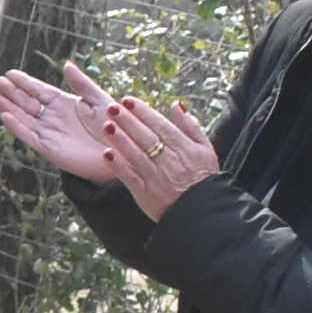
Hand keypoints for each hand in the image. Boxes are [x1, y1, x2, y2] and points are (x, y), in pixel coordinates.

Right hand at [0, 61, 121, 181]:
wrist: (122, 153)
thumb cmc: (116, 125)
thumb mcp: (99, 100)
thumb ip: (82, 83)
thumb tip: (66, 64)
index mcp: (65, 103)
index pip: (39, 90)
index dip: (25, 82)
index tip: (10, 74)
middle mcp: (53, 117)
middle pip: (27, 102)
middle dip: (12, 93)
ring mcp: (49, 132)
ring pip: (23, 118)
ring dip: (9, 107)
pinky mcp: (48, 148)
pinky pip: (28, 136)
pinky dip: (16, 127)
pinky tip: (5, 116)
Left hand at [104, 94, 220, 220]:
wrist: (202, 211)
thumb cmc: (203, 177)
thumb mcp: (205, 149)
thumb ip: (191, 126)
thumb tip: (177, 105)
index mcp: (183, 148)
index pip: (160, 125)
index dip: (143, 112)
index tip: (128, 100)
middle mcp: (168, 160)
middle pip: (145, 137)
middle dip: (128, 121)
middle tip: (112, 107)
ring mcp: (155, 176)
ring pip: (135, 154)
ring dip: (120, 139)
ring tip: (106, 125)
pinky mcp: (145, 193)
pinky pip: (130, 177)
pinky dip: (118, 166)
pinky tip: (106, 154)